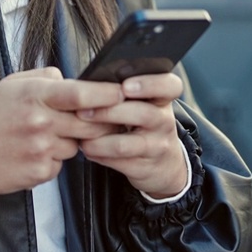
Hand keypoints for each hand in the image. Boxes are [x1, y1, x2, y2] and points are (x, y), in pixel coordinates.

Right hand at [0, 67, 123, 196]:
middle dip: (103, 121)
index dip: (107, 94)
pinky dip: (55, 158)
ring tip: (46, 135)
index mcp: (34, 96)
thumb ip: (45, 77)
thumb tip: (73, 79)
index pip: (82, 94)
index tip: (122, 91)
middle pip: (91, 123)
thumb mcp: (11, 85)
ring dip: (72, 140)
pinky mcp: (39, 173)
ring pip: (78, 145)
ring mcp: (40, 150)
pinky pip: (62, 164)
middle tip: (105, 117)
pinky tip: (34, 152)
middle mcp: (40, 123)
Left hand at [76, 73, 188, 198]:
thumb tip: (88, 83)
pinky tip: (87, 147)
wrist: (164, 163)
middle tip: (83, 110)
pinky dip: (98, 154)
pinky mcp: (144, 168)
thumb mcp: (144, 104)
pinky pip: (117, 162)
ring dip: (97, 138)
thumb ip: (123, 92)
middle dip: (108, 111)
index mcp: (162, 100)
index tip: (125, 85)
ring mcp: (156, 147)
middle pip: (143, 114)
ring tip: (80, 133)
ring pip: (125, 144)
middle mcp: (163, 122)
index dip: (150, 84)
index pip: (170, 86)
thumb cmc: (144, 125)